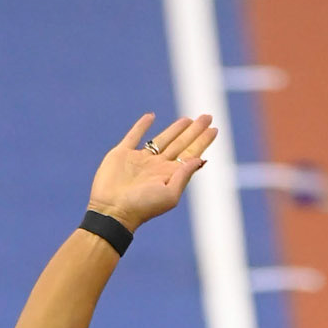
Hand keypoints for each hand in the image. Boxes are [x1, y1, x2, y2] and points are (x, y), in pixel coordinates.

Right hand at [89, 113, 215, 230]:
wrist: (112, 210)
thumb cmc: (142, 206)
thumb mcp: (169, 195)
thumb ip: (184, 176)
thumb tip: (200, 159)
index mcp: (169, 176)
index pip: (190, 155)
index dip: (202, 142)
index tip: (214, 129)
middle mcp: (157, 167)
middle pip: (180, 144)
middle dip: (194, 131)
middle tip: (207, 117)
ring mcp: (140, 160)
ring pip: (162, 139)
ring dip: (175, 129)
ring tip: (188, 119)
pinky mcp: (122, 154)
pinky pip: (134, 135)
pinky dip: (141, 126)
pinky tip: (151, 117)